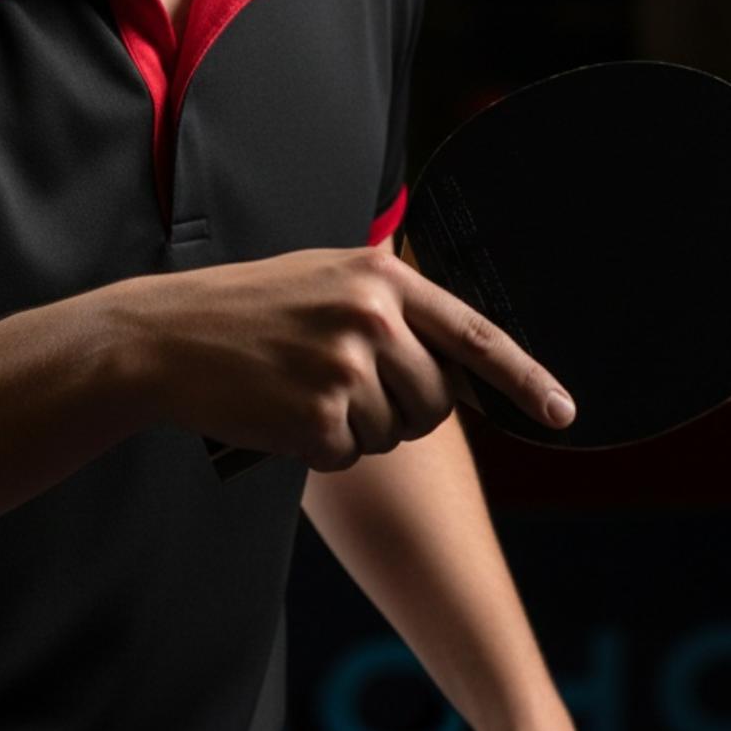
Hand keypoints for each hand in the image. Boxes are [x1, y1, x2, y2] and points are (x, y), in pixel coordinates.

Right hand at [103, 244, 575, 471]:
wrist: (167, 336)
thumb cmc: (247, 308)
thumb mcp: (323, 278)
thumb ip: (389, 306)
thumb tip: (455, 365)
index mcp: (379, 275)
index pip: (476, 335)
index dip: (526, 379)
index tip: (563, 413)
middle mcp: (373, 317)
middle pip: (438, 399)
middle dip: (403, 408)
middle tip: (342, 386)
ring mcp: (347, 368)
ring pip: (395, 432)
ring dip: (357, 427)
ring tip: (301, 389)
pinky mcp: (320, 419)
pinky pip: (351, 455)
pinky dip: (321, 447)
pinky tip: (282, 412)